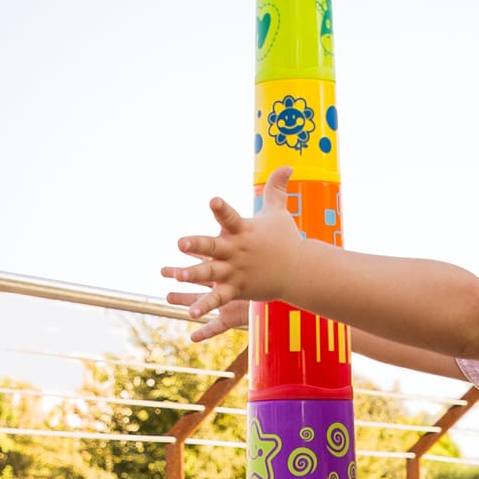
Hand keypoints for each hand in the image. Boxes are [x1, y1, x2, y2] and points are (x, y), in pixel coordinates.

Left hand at [162, 169, 299, 339]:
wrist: (300, 272)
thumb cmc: (286, 240)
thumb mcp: (279, 212)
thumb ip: (276, 188)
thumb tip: (287, 165)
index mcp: (243, 230)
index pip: (229, 216)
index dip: (220, 208)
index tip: (212, 201)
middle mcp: (237, 251)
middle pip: (214, 246)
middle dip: (198, 245)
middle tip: (180, 243)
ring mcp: (236, 272)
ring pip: (212, 273)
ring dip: (195, 275)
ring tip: (178, 276)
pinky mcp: (237, 289)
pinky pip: (219, 298)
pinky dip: (206, 306)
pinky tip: (190, 313)